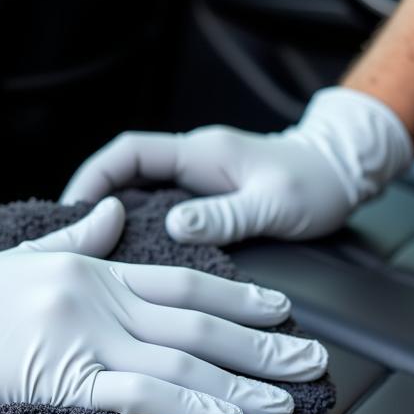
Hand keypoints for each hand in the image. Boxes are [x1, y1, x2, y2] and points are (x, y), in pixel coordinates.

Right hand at [0, 198, 328, 413]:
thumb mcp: (26, 255)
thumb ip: (81, 235)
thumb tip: (119, 213)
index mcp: (91, 268)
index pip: (182, 282)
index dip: (239, 296)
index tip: (282, 311)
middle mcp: (98, 296)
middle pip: (198, 321)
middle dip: (263, 343)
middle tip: (315, 360)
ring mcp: (83, 335)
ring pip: (181, 358)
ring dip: (244, 381)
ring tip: (291, 399)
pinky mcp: (62, 376)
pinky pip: (141, 392)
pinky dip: (192, 407)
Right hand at [61, 87, 412, 245]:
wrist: (344, 174)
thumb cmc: (316, 183)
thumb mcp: (273, 204)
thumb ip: (226, 216)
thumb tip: (175, 228)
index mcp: (200, 153)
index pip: (130, 152)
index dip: (95, 176)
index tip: (74, 205)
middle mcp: (192, 163)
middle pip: (124, 174)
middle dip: (93, 201)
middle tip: (69, 237)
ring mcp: (195, 182)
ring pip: (138, 194)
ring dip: (114, 219)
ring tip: (92, 254)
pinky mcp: (203, 201)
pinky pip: (158, 211)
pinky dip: (138, 231)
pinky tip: (130, 260)